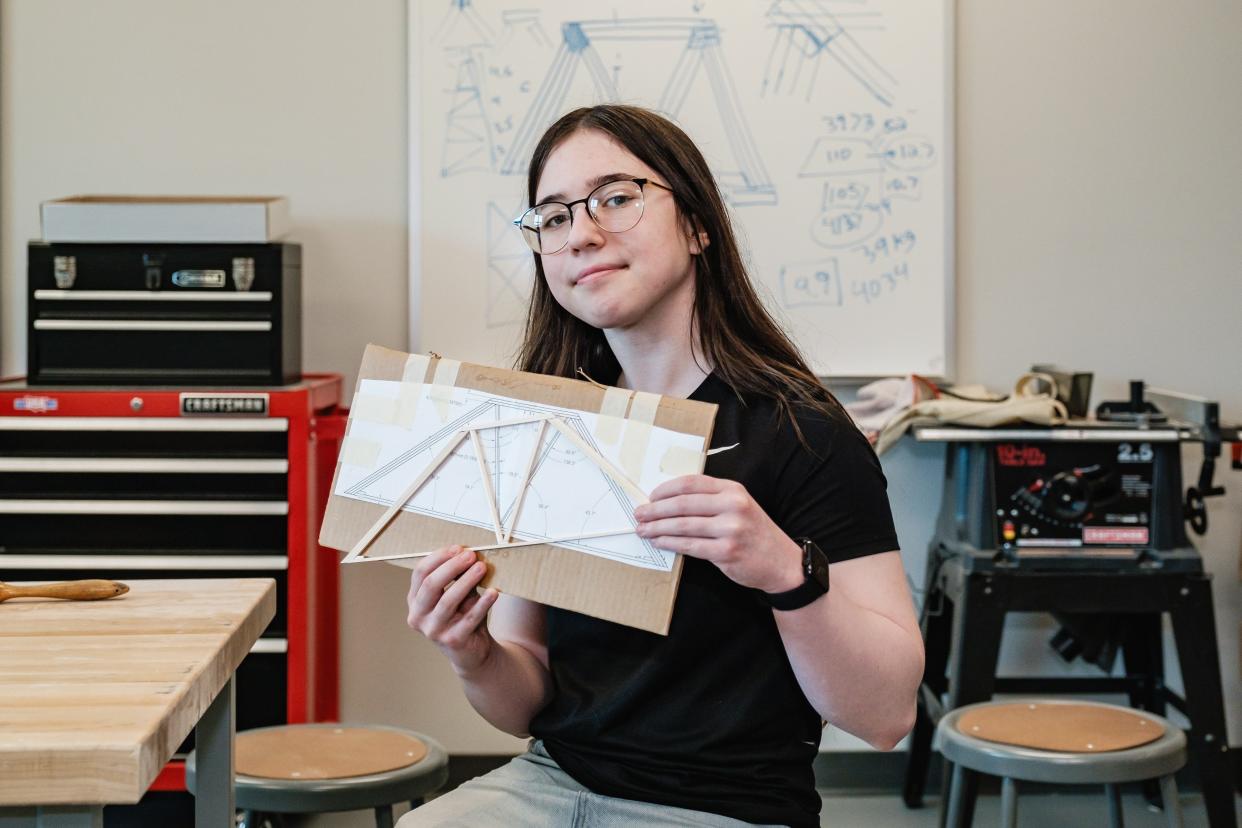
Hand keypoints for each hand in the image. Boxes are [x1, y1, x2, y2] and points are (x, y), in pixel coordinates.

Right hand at [407, 545, 499, 673]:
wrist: (472, 651)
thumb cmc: (463, 615)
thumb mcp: (457, 593)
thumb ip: (458, 577)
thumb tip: (467, 553)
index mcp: (415, 600)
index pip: (420, 573)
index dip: (439, 557)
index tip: (458, 548)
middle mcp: (418, 616)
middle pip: (431, 585)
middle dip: (452, 566)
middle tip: (471, 555)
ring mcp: (433, 631)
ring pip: (448, 600)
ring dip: (466, 581)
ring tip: (482, 567)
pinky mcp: (452, 641)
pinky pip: (469, 618)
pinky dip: (482, 604)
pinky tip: (493, 592)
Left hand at [634, 475, 803, 592]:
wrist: (781, 562)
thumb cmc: (753, 533)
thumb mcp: (739, 506)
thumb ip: (711, 500)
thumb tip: (668, 502)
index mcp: (733, 490)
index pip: (691, 483)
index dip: (666, 489)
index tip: (651, 496)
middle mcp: (733, 506)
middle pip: (683, 504)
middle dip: (656, 509)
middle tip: (639, 513)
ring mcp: (730, 529)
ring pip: (683, 526)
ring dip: (658, 528)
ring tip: (643, 529)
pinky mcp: (726, 551)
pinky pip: (690, 546)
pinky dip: (670, 543)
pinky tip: (659, 542)